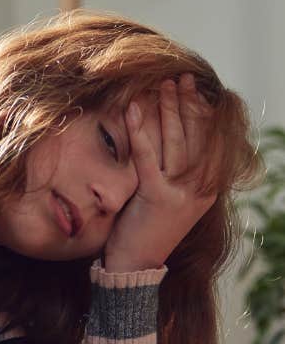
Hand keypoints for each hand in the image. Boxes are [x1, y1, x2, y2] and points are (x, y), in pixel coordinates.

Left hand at [103, 74, 217, 271]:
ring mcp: (181, 193)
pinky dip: (141, 130)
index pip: (209, 142)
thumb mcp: (169, 200)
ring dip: (169, 109)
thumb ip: (176, 175)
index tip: (195, 89)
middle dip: (188, 103)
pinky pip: (148, 156)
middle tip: (181, 77)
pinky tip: (134, 108)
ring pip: (176, 141)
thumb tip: (172, 143)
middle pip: (196, 136)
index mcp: (206, 188)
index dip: (202, 112)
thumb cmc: (146, 231)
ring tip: (163, 84)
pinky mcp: (157, 197)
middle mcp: (199, 189)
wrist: (135, 266)